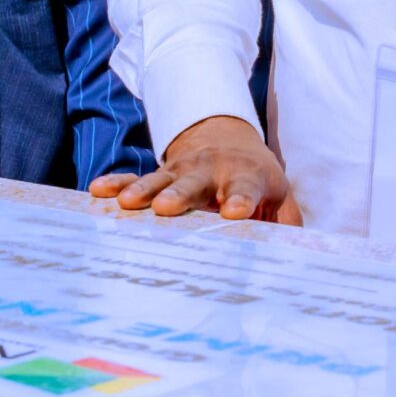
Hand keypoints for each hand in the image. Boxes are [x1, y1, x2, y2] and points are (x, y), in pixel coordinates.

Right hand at [88, 115, 301, 223]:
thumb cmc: (256, 179)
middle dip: (181, 195)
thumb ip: (286, 225)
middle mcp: (213, 170)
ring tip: (128, 205)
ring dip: (145, 190)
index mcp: (247, 177)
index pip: (246, 189)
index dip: (241, 200)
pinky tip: (100, 191)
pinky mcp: (160, 174)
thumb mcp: (279, 196)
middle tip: (166, 209)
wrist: (226, 137)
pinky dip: (118, 182)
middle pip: (196, 183)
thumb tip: (295, 259)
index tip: (233, 212)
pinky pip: (135, 176)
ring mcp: (182, 170)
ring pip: (161, 179)